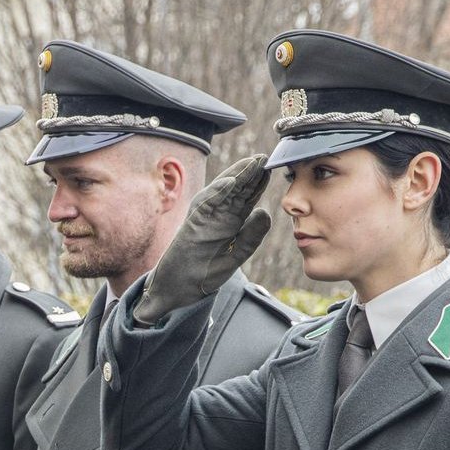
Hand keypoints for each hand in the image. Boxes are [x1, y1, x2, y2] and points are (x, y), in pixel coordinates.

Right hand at [134, 155, 273, 325]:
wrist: (177, 292)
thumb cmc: (202, 276)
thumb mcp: (235, 257)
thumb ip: (251, 237)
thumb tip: (265, 211)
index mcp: (230, 224)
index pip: (247, 199)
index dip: (259, 184)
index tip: (272, 169)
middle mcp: (218, 217)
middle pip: (236, 190)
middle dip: (250, 173)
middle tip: (265, 157)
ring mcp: (204, 219)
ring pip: (222, 191)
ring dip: (236, 176)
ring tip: (251, 163)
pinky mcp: (191, 224)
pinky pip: (205, 204)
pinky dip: (217, 191)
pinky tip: (231, 181)